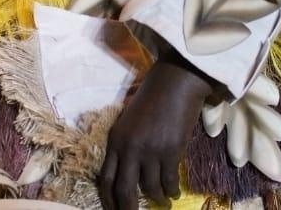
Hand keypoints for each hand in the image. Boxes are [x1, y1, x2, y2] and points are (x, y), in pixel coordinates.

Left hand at [98, 50, 215, 208]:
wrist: (175, 82)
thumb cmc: (152, 98)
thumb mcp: (129, 121)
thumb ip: (126, 145)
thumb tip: (129, 173)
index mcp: (115, 140)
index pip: (105, 179)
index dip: (109, 201)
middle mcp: (129, 148)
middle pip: (124, 190)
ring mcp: (150, 150)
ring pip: (150, 189)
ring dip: (158, 199)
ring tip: (164, 202)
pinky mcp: (171, 151)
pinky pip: (169, 181)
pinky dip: (172, 190)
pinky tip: (174, 193)